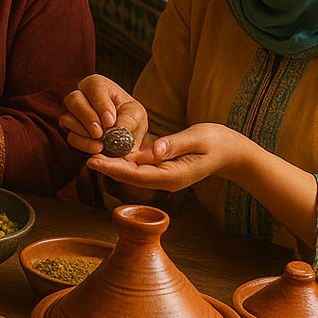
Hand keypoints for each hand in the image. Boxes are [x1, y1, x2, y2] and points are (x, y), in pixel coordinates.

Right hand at [60, 75, 149, 155]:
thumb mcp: (136, 115)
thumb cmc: (130, 118)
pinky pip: (70, 135)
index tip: (110, 122)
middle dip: (87, 118)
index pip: (94, 88)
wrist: (126, 136)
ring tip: (101, 143)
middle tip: (100, 133)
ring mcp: (71, 112)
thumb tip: (115, 129)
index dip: (101, 105)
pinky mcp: (69, 129)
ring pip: (67, 118)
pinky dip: (82, 143)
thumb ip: (128, 119)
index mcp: (97, 85)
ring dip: (83, 132)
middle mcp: (80, 95)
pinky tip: (96, 147)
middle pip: (74, 100)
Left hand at [84, 122, 250, 191]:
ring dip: (113, 162)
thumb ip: (175, 144)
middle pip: (130, 175)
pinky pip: (140, 165)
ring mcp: (163, 175)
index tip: (94, 160)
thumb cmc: (218, 143)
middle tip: (86, 156)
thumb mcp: (199, 138)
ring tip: (91, 151)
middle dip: (108, 166)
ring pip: (133, 170)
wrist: (232, 152)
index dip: (114, 168)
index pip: (136, 174)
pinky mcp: (162, 167)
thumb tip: (154, 151)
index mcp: (172, 176)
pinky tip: (109, 148)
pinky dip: (124, 157)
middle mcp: (164, 179)